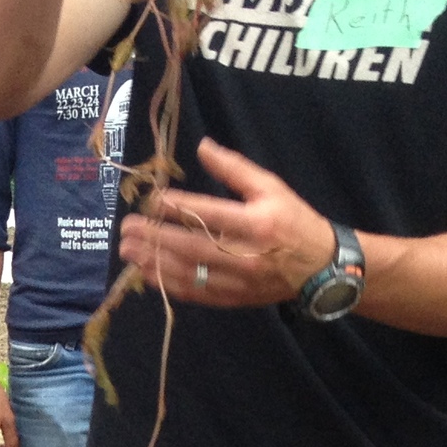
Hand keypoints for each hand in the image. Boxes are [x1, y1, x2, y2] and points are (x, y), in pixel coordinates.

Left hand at [118, 139, 337, 310]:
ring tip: (128, 251)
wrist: (320, 268)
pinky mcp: (232, 299)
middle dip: (155, 237)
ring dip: (153, 263)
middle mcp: (245, 255)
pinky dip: (167, 285)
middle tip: (126, 228)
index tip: (152, 200)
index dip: (177, 207)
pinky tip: (146, 273)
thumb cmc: (294, 221)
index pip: (208, 214)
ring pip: (188, 273)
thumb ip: (234, 168)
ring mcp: (237, 281)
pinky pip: (194, 294)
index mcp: (256, 223)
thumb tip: (202, 147)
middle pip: (191, 246)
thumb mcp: (270, 187)